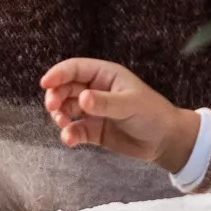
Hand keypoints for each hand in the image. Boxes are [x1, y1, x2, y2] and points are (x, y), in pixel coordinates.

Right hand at [38, 58, 196, 167]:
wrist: (165, 141)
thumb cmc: (152, 114)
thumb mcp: (130, 105)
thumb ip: (105, 103)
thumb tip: (82, 98)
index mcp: (105, 76)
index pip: (76, 69)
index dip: (58, 74)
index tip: (45, 83)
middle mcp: (96, 91)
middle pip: (66, 88)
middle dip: (56, 96)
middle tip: (53, 108)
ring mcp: (93, 111)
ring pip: (66, 109)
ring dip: (59, 116)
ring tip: (63, 124)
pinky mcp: (94, 130)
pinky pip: (75, 130)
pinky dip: (69, 134)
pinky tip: (69, 139)